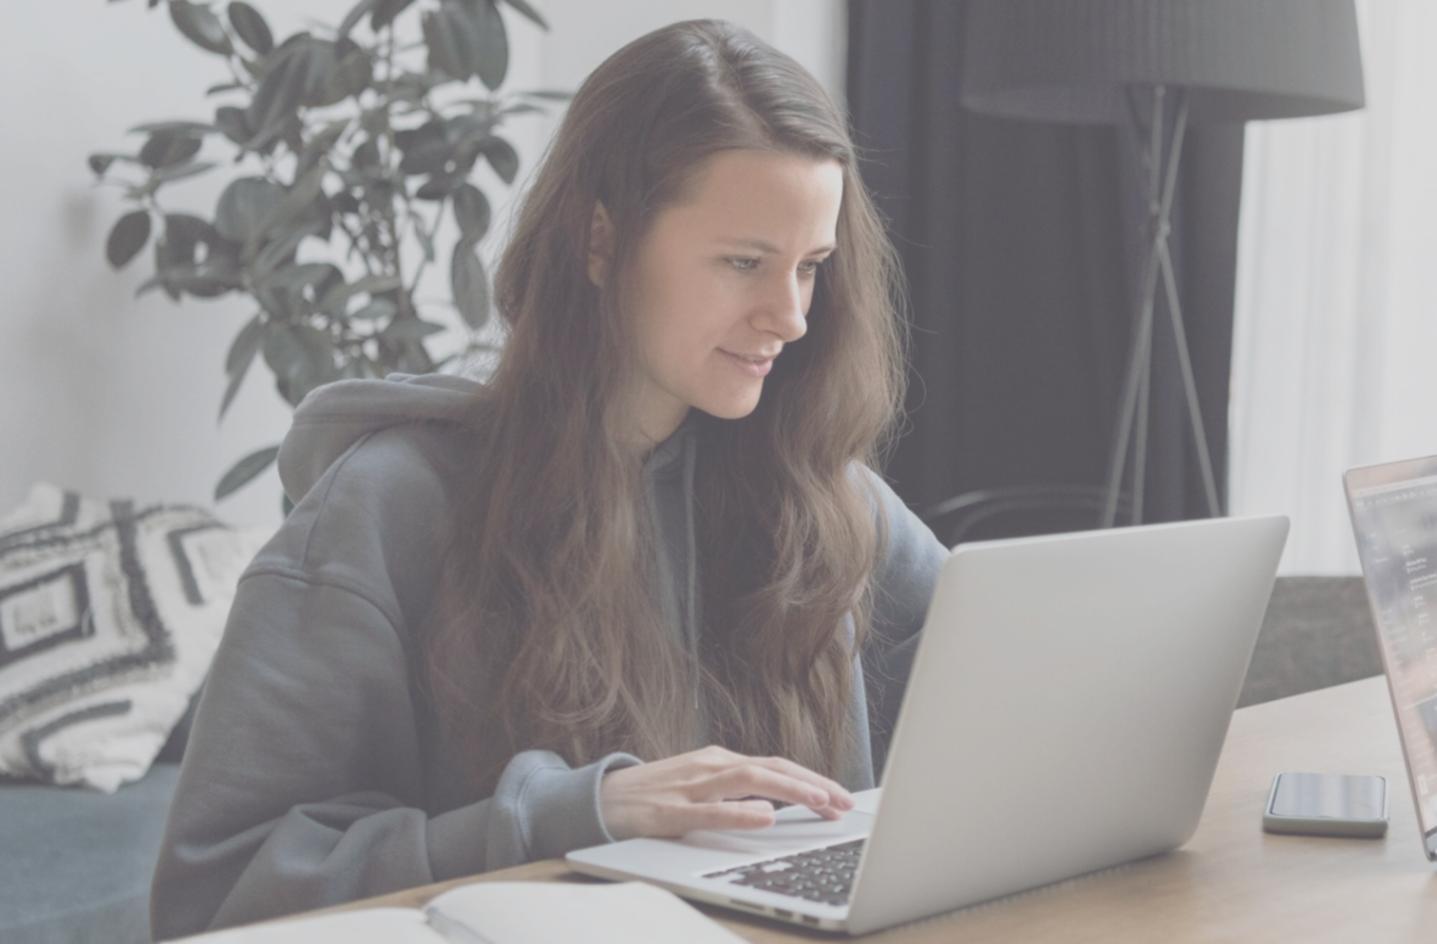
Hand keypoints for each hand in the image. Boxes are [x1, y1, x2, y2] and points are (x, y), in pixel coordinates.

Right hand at [599, 745, 855, 840]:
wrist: (600, 797)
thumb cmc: (654, 793)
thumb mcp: (700, 784)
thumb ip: (734, 790)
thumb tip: (776, 802)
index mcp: (719, 760)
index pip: (776, 765)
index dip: (812, 779)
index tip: (840, 797)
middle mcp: (711, 766)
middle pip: (772, 767)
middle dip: (813, 784)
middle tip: (844, 802)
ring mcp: (692, 786)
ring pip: (750, 780)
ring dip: (790, 790)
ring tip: (820, 802)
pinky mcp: (673, 811)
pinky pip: (713, 810)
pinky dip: (742, 813)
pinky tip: (766, 817)